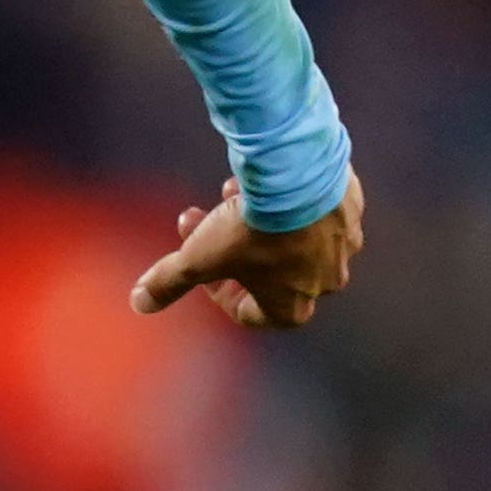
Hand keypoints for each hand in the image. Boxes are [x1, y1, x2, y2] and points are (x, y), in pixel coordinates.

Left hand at [130, 168, 363, 329]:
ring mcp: (344, 246)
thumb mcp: (199, 256)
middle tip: (203, 216)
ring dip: (257, 218)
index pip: (252, 313)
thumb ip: (170, 281)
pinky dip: (290, 198)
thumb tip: (139, 303)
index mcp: (292, 305)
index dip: (217, 293)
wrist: (298, 176)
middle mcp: (325, 282)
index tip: (199, 268)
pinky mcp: (351, 211)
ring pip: (293, 237)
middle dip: (231, 246)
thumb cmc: (250, 228)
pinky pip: (317, 208)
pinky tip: (265, 177)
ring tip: (230, 188)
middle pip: (269, 271)